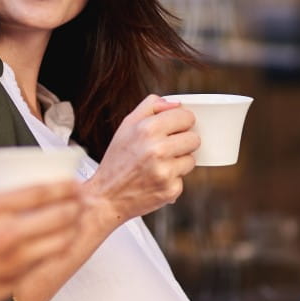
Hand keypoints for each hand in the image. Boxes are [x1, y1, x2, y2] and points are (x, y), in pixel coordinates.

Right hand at [0, 168, 82, 300]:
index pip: (42, 192)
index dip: (65, 186)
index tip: (73, 183)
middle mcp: (6, 235)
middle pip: (60, 216)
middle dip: (75, 206)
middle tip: (79, 201)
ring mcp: (12, 263)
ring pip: (60, 243)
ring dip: (72, 230)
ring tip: (74, 222)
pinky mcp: (11, 286)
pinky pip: (43, 265)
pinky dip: (55, 253)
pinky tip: (55, 246)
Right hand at [84, 95, 199, 224]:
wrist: (105, 197)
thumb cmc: (117, 160)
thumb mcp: (126, 126)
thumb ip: (150, 107)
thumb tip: (176, 103)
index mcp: (147, 129)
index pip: (186, 117)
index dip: (181, 123)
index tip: (174, 129)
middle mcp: (157, 149)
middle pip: (194, 138)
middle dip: (182, 142)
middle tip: (166, 149)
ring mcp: (165, 171)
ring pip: (191, 159)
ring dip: (178, 162)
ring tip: (158, 165)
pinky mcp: (170, 190)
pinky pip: (183, 180)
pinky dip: (172, 180)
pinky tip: (155, 180)